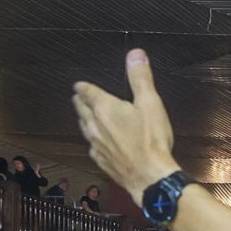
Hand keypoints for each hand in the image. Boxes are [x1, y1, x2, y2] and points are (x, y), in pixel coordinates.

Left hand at [72, 50, 181, 196]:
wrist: (149, 176)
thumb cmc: (151, 140)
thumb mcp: (150, 103)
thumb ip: (140, 78)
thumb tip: (135, 54)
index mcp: (105, 108)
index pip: (87, 92)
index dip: (82, 86)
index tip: (79, 84)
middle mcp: (95, 125)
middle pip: (81, 109)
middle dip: (80, 101)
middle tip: (79, 97)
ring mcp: (96, 144)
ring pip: (84, 127)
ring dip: (83, 119)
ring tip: (85, 116)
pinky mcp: (100, 160)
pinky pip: (91, 145)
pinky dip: (92, 139)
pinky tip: (97, 142)